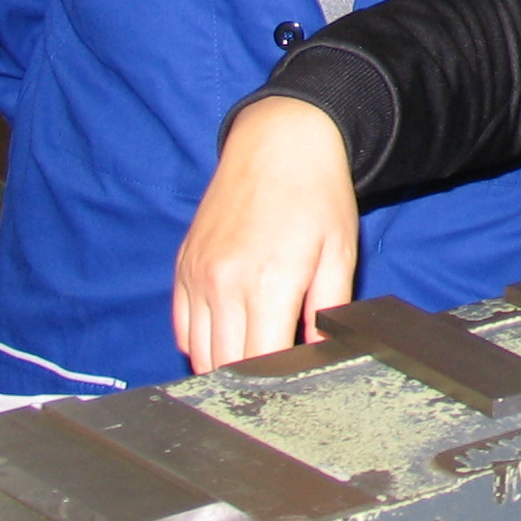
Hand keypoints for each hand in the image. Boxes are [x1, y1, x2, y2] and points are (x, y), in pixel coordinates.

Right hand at [174, 98, 359, 371]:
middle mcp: (224, 283)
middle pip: (225, 364)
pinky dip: (200, 342)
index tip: (294, 378)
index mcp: (269, 282)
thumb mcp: (339, 252)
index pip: (261, 361)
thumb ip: (328, 309)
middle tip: (275, 372)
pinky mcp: (183, 266)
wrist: (278, 142)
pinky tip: (227, 336)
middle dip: (251, 378)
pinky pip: (181, 327)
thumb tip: (317, 354)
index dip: (278, 378)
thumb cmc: (316, 195)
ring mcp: (198, 275)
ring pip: (198, 352)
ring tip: (252, 356)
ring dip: (223, 365)